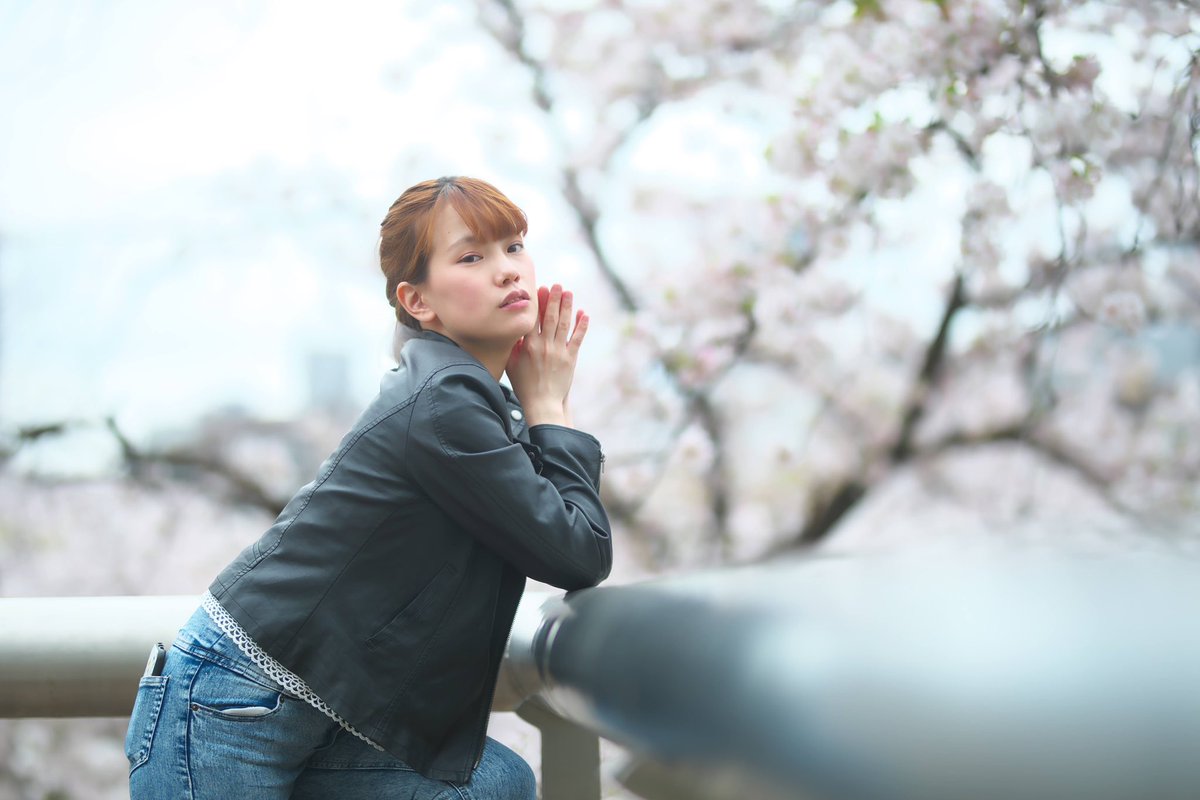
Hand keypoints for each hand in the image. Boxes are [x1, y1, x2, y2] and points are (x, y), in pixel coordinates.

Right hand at [506, 284, 588, 426]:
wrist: (542, 403)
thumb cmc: (524, 385)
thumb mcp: (512, 364)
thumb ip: (514, 346)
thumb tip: (513, 330)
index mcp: (529, 346)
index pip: (534, 319)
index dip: (538, 303)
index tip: (540, 289)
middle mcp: (544, 346)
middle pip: (550, 317)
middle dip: (554, 299)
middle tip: (557, 285)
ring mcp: (559, 352)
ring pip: (564, 324)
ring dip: (567, 307)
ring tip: (569, 293)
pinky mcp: (570, 359)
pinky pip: (577, 339)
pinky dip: (581, 326)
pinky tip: (584, 314)